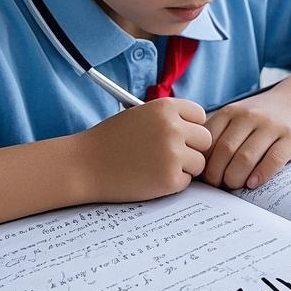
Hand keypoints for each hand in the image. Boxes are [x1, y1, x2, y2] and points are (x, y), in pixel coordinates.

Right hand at [79, 99, 211, 202]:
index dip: (191, 128)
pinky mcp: (170, 179)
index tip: (179, 136)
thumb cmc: (111, 140)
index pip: (200, 116)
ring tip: (156, 166)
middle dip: (192, 148)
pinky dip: (172, 183)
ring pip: (199, 162)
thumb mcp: (141, 115)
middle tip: (169, 156)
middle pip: (205, 139)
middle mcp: (173, 127)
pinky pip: (186, 181)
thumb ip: (169, 118)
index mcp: (165, 107)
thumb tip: (198, 130)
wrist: (85, 164)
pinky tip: (150, 178)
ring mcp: (173, 153)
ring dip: (184, 167)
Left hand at [202, 91, 290, 190]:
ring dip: (235, 177)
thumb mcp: (235, 117)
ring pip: (247, 157)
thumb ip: (217, 134)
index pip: (209, 140)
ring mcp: (272, 125)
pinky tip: (252, 184)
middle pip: (226, 150)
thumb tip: (196, 166)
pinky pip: (273, 160)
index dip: (203, 162)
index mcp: (231, 112)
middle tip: (217, 185)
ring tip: (233, 185)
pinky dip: (260, 175)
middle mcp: (250, 116)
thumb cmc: (258, 118)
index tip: (203, 176)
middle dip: (217, 173)